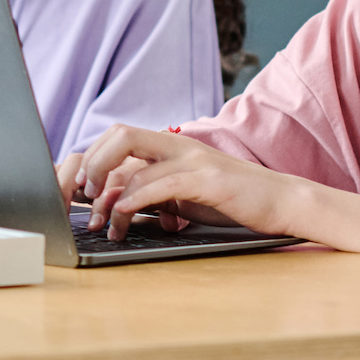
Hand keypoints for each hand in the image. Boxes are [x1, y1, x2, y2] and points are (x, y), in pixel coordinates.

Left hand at [61, 124, 303, 240]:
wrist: (282, 202)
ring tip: (105, 223)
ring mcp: (194, 159)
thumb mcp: (183, 194)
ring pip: (136, 163)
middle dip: (92, 165)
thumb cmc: (231, 200)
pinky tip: (126, 214)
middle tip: (83, 196)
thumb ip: (151, 191)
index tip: (78, 187)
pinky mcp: (209, 179)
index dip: (91, 157)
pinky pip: (163, 183)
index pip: (118, 136)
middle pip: (120, 136)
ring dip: (111, 196)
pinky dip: (138, 198)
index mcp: (170, 146)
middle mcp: (178, 146)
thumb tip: (112, 203)